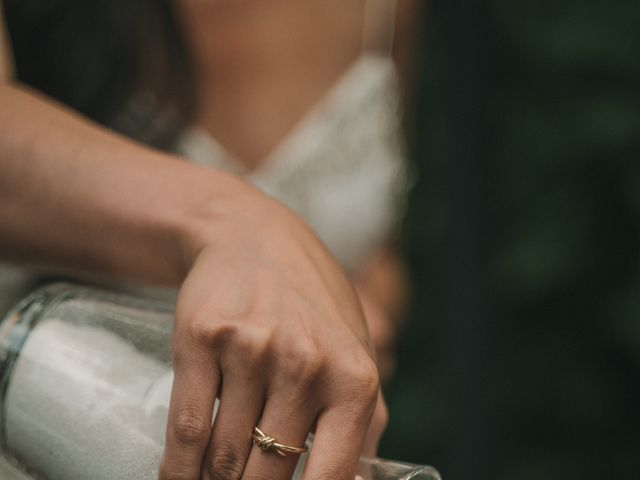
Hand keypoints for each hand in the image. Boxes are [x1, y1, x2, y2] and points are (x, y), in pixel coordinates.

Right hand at [159, 185, 379, 479]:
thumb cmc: (311, 306)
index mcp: (355, 378)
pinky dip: (176, 470)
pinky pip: (185, 429)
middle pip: (267, 475)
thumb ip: (365, 424)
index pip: (332, 478)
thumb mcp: (355, 353)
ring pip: (223, 458)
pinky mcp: (202, 339)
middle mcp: (305, 364)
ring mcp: (251, 349)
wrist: (253, 239)